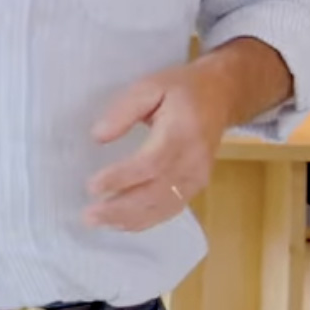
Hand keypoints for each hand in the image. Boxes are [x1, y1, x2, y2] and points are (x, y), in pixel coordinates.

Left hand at [84, 61, 233, 232]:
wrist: (221, 97)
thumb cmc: (182, 90)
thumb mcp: (150, 86)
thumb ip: (124, 110)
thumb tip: (99, 137)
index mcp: (182, 132)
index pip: (150, 163)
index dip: (121, 178)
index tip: (92, 186)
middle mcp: (193, 160)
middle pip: (156, 193)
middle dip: (120, 208)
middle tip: (88, 216)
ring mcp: (198, 177)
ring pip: (162, 207)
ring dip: (129, 219)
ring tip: (99, 222)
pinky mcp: (197, 186)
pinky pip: (170, 209)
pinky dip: (145, 220)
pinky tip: (121, 223)